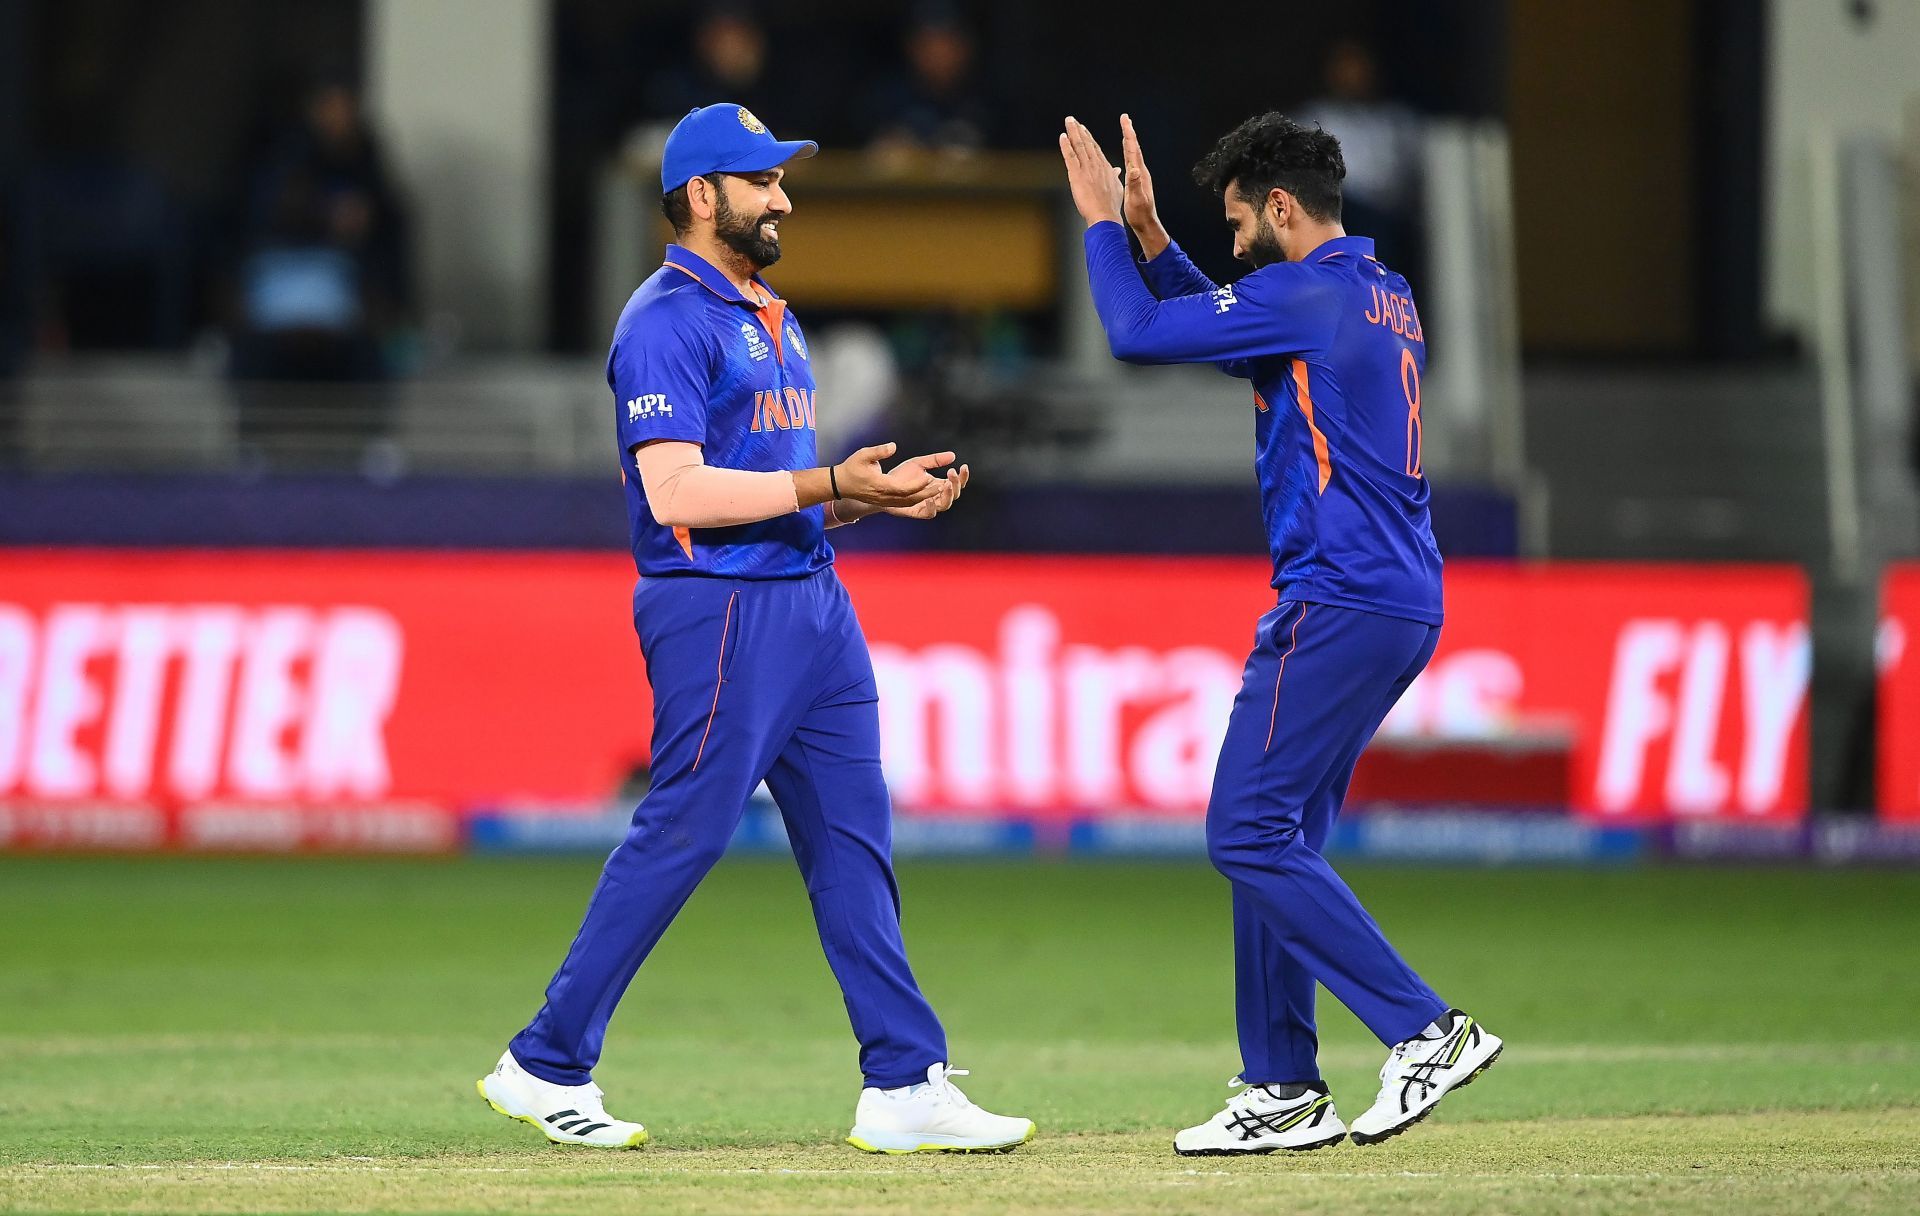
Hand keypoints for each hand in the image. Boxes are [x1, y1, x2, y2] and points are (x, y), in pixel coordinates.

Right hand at [833, 442, 953, 508]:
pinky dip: (917, 498)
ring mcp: (885, 501)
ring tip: (939, 488)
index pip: (904, 489)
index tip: (930, 477)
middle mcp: (885, 496)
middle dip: (927, 493)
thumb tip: (893, 446)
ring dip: (925, 496)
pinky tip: (926, 492)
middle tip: (943, 486)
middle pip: (910, 498)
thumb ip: (879, 451)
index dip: (918, 485)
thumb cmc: (852, 468)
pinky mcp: (886, 502)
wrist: (841, 485)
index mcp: (880, 486)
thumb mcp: (863, 455)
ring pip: (909, 502)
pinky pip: (905, 502)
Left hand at [886, 463, 968, 519]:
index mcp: (939, 485)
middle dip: (956, 484)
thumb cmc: (901, 476)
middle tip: (951, 472)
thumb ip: (935, 460)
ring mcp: (928, 505)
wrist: (883, 486)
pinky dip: (932, 507)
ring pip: (945, 505)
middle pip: (954, 494)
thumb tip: (953, 455)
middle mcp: (936, 496)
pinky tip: (929, 498)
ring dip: (948, 495)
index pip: (957, 483)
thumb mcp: (919, 463)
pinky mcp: (917, 512)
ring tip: (946, 484)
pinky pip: (929, 513)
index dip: (963, 477)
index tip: (963, 466)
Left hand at [1058, 116, 1123, 227]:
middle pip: (1086, 143)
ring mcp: (1086, 168)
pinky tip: (1062, 136)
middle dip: (1079, 130)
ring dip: (1073, 132)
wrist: (1105, 214)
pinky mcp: (1077, 175)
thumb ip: (1114, 177)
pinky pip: (1070, 157)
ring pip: (1079, 146)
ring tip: (1068, 121)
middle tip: (1072, 119)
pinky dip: (1066, 146)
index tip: (1083, 128)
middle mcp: (1096, 164)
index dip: (1088, 137)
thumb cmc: (1111, 205)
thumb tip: (1116, 170)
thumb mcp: (1116, 188)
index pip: (1095, 149)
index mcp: (1105, 167)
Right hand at [1119, 114, 1169, 259]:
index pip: (1133, 149)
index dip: (1128, 134)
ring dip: (1129, 140)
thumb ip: (1135, 184)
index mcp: (1139, 174)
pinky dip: (1128, 152)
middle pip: (1134, 147)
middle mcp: (1141, 171)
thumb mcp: (1136, 199)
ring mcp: (1140, 175)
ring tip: (1125, 130)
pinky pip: (1132, 161)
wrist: (1147, 224)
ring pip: (1133, 153)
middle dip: (1129, 132)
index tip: (1125, 121)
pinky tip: (1126, 152)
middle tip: (1125, 119)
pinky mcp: (1137, 180)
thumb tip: (1134, 170)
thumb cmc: (1140, 214)